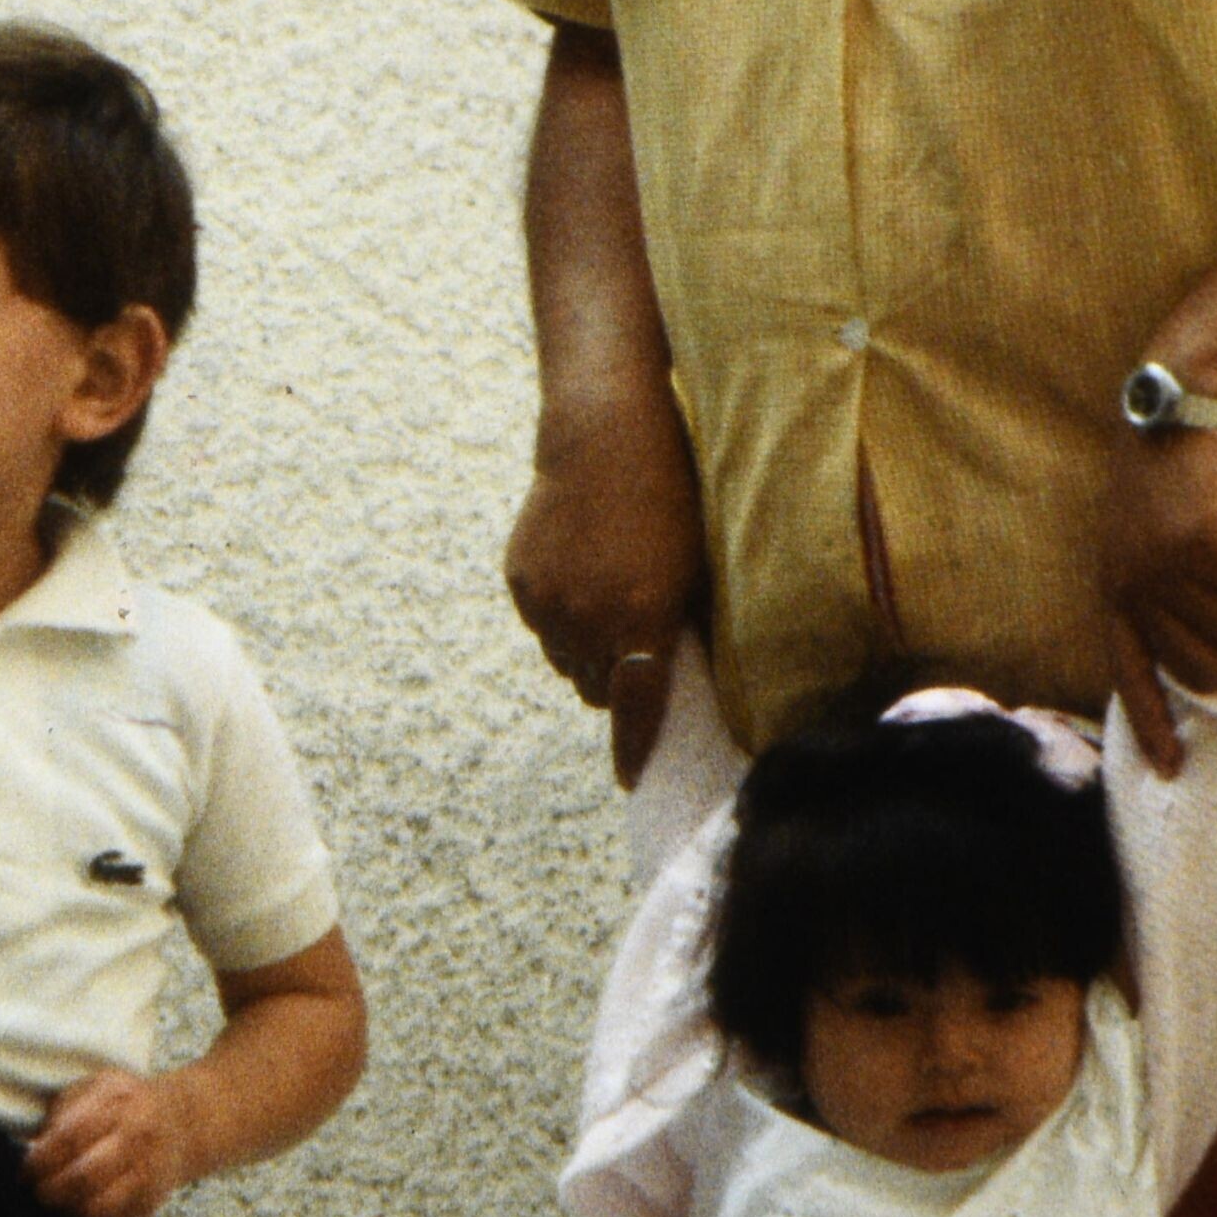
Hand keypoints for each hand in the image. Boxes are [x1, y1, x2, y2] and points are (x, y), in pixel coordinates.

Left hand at [21, 1067, 205, 1216]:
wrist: (182, 1121)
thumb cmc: (123, 1104)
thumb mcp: (96, 1088)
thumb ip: (64, 1111)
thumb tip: (35, 1149)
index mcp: (118, 1103)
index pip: (69, 1138)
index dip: (40, 1161)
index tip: (25, 1172)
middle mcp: (138, 1136)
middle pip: (83, 1176)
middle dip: (50, 1190)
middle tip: (37, 1191)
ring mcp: (149, 1171)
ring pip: (98, 1205)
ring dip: (67, 1208)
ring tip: (57, 1201)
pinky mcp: (152, 1199)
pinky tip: (78, 1207)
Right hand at [504, 402, 708, 783]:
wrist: (605, 437)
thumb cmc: (672, 498)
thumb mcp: (695, 568)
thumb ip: (681, 631)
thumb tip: (676, 683)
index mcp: (642, 618)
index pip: (638, 708)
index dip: (636, 749)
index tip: (633, 779)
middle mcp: (590, 619)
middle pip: (599, 690)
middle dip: (617, 678)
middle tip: (633, 641)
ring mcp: (549, 602)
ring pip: (567, 662)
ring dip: (586, 649)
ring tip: (606, 598)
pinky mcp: (521, 582)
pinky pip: (542, 628)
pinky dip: (560, 617)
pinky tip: (579, 574)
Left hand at [1099, 438, 1216, 771]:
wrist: (1197, 400)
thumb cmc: (1192, 472)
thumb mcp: (1170, 540)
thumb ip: (1187, 594)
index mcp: (1117, 590)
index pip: (1128, 674)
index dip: (1152, 725)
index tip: (1173, 767)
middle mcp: (1133, 586)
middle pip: (1209, 671)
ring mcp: (1163, 568)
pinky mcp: (1200, 544)